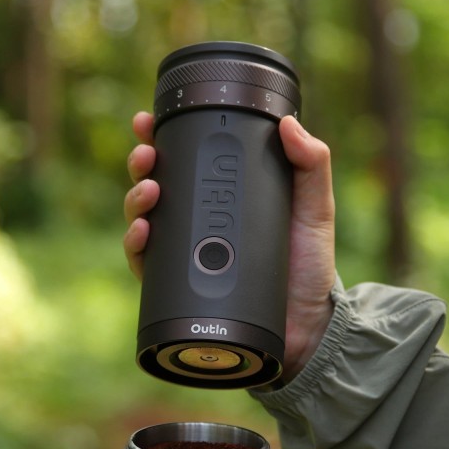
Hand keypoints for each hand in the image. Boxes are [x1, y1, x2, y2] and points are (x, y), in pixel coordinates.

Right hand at [124, 112, 335, 380]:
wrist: (305, 325)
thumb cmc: (310, 267)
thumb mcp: (314, 209)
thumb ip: (311, 165)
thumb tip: (290, 123)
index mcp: (224, 196)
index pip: (185, 160)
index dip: (160, 138)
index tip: (147, 123)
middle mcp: (200, 222)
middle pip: (156, 184)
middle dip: (142, 165)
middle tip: (147, 157)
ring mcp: (186, 254)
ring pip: (143, 219)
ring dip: (134, 200)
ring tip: (149, 192)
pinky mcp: (178, 287)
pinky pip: (144, 263)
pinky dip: (134, 245)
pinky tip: (142, 233)